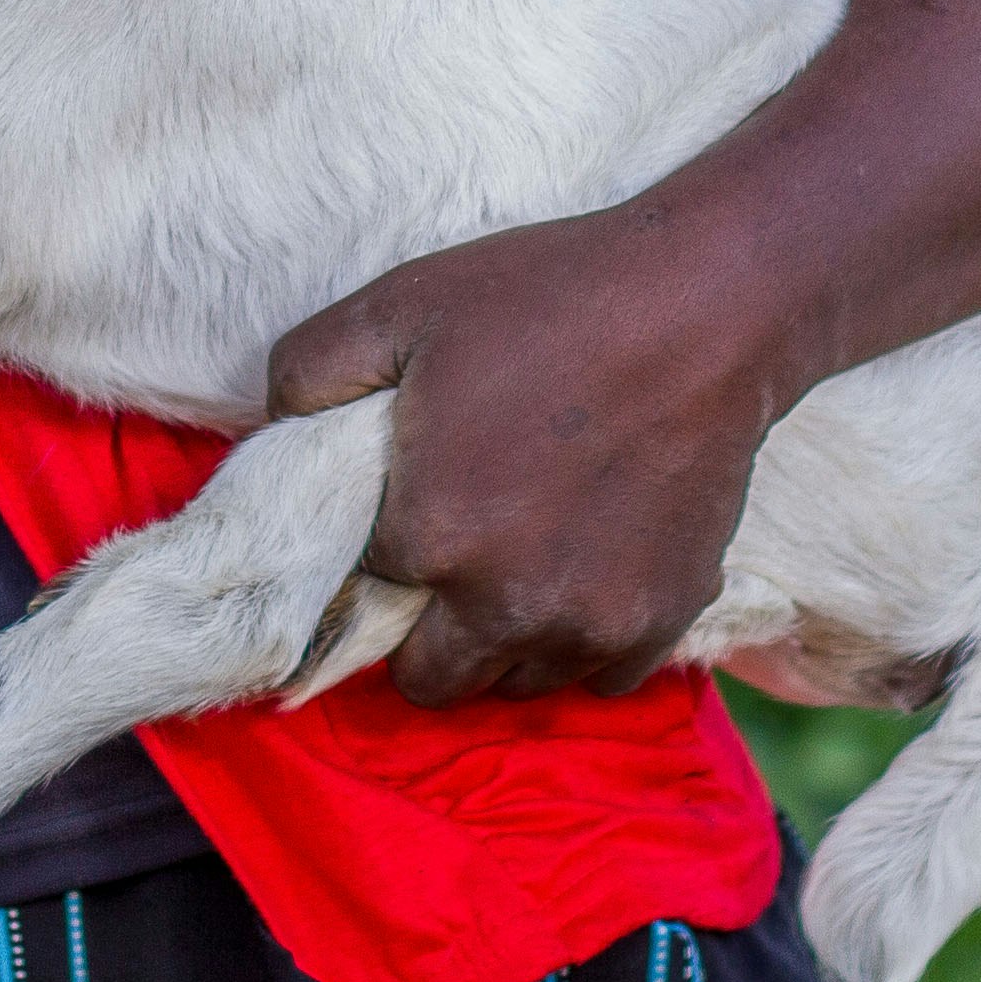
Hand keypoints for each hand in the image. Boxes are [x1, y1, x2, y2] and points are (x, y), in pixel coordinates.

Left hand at [266, 207, 782, 705]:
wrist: (704, 305)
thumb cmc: (545, 298)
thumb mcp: (399, 305)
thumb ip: (309, 370)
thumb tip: (276, 423)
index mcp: (430, 536)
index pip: (361, 596)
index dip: (374, 557)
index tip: (397, 522)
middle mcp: (507, 603)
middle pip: (431, 680)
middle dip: (425, 632)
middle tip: (450, 555)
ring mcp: (593, 622)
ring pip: (516, 683)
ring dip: (503, 644)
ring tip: (519, 558)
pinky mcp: (665, 618)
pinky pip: (600, 677)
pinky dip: (583, 642)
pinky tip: (584, 568)